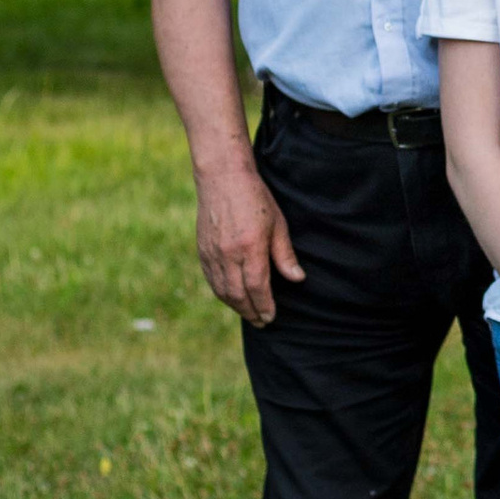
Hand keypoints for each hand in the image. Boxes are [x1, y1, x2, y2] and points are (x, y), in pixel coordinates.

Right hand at [192, 158, 303, 325]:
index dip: (265, 306)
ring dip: (236, 306)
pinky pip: (211, 280)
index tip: (271, 317)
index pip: (257, 288)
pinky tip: (231, 297)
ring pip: (222, 291)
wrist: (223, 177)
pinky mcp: (202, 250)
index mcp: (250, 247)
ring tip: (249, 313)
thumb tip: (297, 279)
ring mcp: (212, 253)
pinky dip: (222, 293)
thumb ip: (285, 254)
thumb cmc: (255, 197)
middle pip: (238, 295)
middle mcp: (228, 254)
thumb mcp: (278, 223)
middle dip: (251, 312)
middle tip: (262, 322)